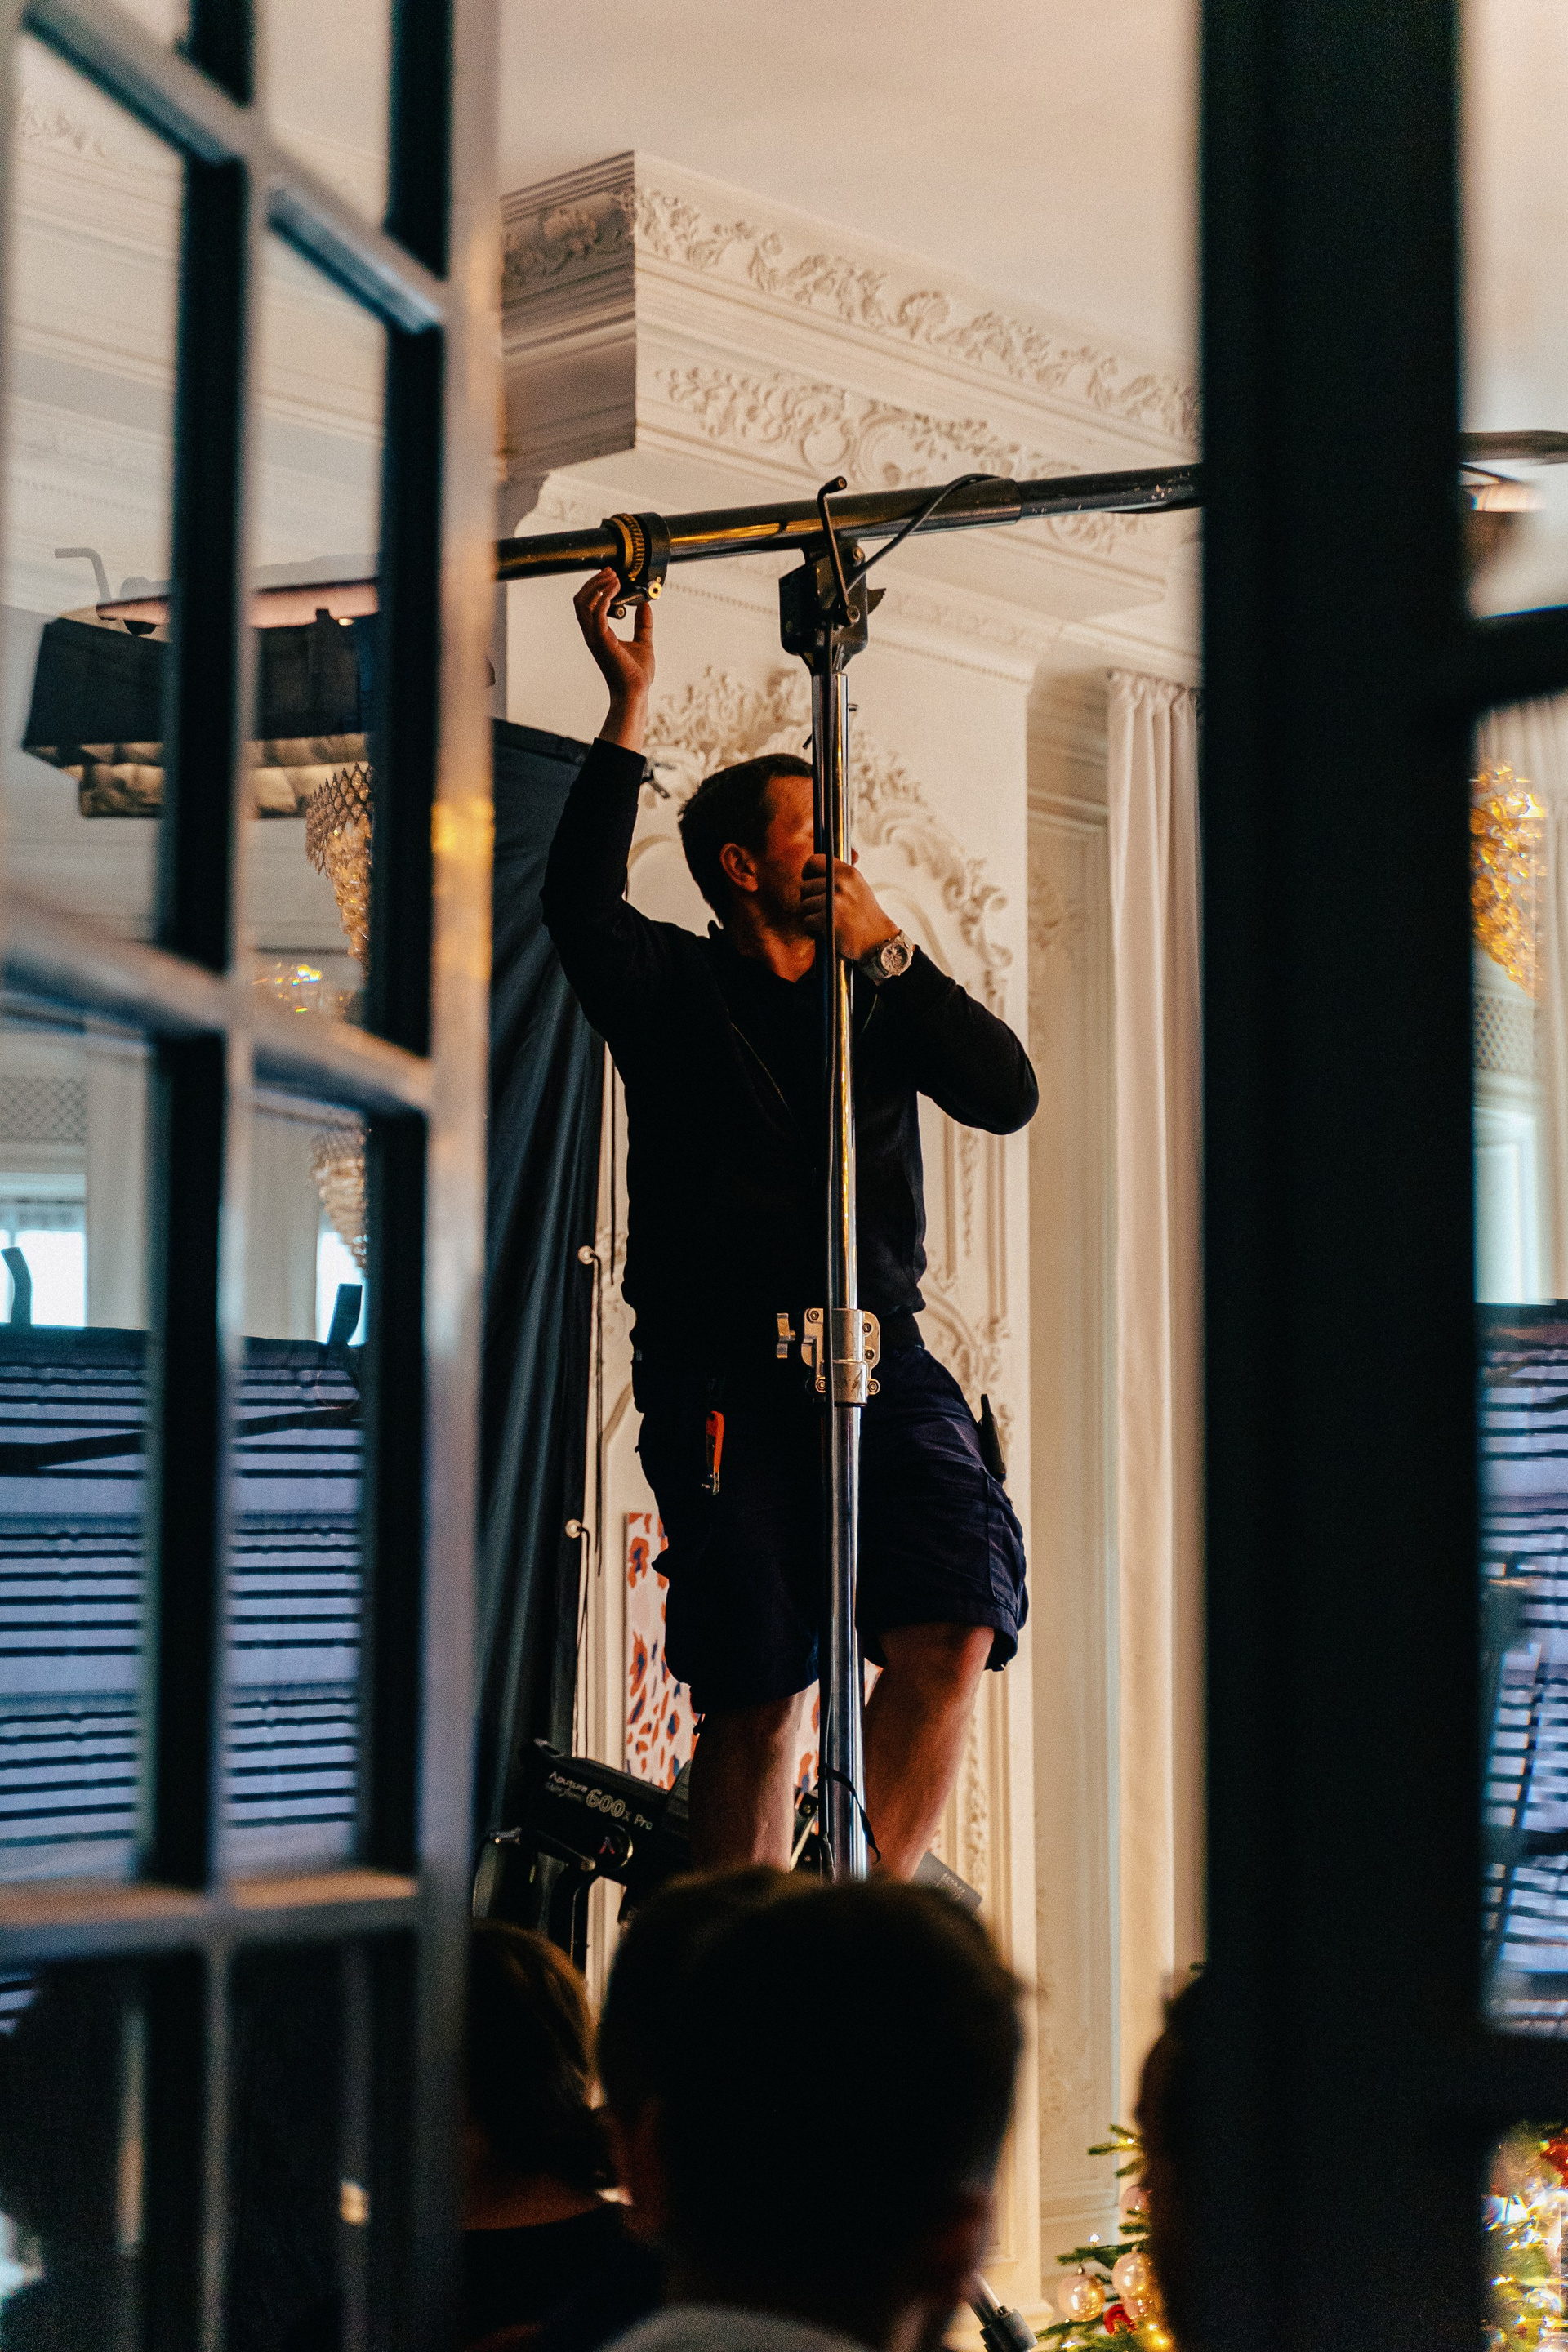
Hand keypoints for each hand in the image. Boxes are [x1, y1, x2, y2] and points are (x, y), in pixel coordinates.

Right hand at [573, 569, 655, 750]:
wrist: (636, 692)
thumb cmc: (636, 674)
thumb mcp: (643, 641)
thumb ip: (642, 623)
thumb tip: (646, 604)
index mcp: (598, 634)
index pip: (586, 604)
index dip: (595, 586)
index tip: (611, 574)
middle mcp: (592, 634)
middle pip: (580, 600)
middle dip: (593, 582)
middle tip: (611, 571)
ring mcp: (595, 637)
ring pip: (583, 603)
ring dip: (598, 585)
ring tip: (614, 576)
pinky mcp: (602, 640)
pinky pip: (597, 612)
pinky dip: (605, 596)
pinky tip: (617, 589)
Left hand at [800, 852, 899, 963]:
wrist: (877, 940)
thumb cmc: (865, 915)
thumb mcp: (858, 886)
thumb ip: (839, 875)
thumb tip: (815, 867)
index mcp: (848, 872)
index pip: (814, 861)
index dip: (807, 872)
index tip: (809, 881)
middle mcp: (840, 883)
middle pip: (805, 886)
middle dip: (809, 899)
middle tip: (822, 908)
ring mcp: (833, 901)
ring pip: (804, 904)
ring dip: (811, 915)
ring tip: (827, 920)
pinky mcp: (826, 919)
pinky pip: (807, 920)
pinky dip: (813, 928)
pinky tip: (827, 930)